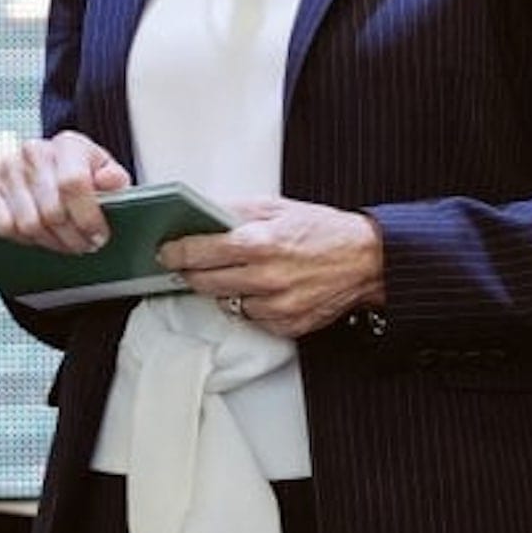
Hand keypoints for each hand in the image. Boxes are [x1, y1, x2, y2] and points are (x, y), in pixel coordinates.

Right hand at [0, 130, 131, 254]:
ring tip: (66, 242)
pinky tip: (41, 235)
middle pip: (52, 211)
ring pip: (29, 224)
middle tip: (85, 244)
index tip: (99, 235)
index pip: (73, 183)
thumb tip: (109, 180)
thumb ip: (115, 177)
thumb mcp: (106, 169)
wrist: (52, 162)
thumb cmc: (81, 167)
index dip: (87, 217)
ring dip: (51, 242)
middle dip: (73, 237)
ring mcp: (8, 170)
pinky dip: (24, 238)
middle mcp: (33, 152)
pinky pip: (4, 227)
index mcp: (67, 144)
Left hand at [158, 197, 384, 338]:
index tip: (166, 251)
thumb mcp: (276, 207)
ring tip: (235, 272)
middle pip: (205, 282)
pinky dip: (250, 304)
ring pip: (226, 303)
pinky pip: (252, 318)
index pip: (201, 252)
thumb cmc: (323, 231)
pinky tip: (260, 288)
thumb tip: (201, 213)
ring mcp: (276, 305)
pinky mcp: (287, 325)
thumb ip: (235, 211)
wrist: (366, 260)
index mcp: (260, 242)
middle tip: (186, 263)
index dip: (177, 252)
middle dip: (190, 272)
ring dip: (222, 289)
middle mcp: (266, 277)